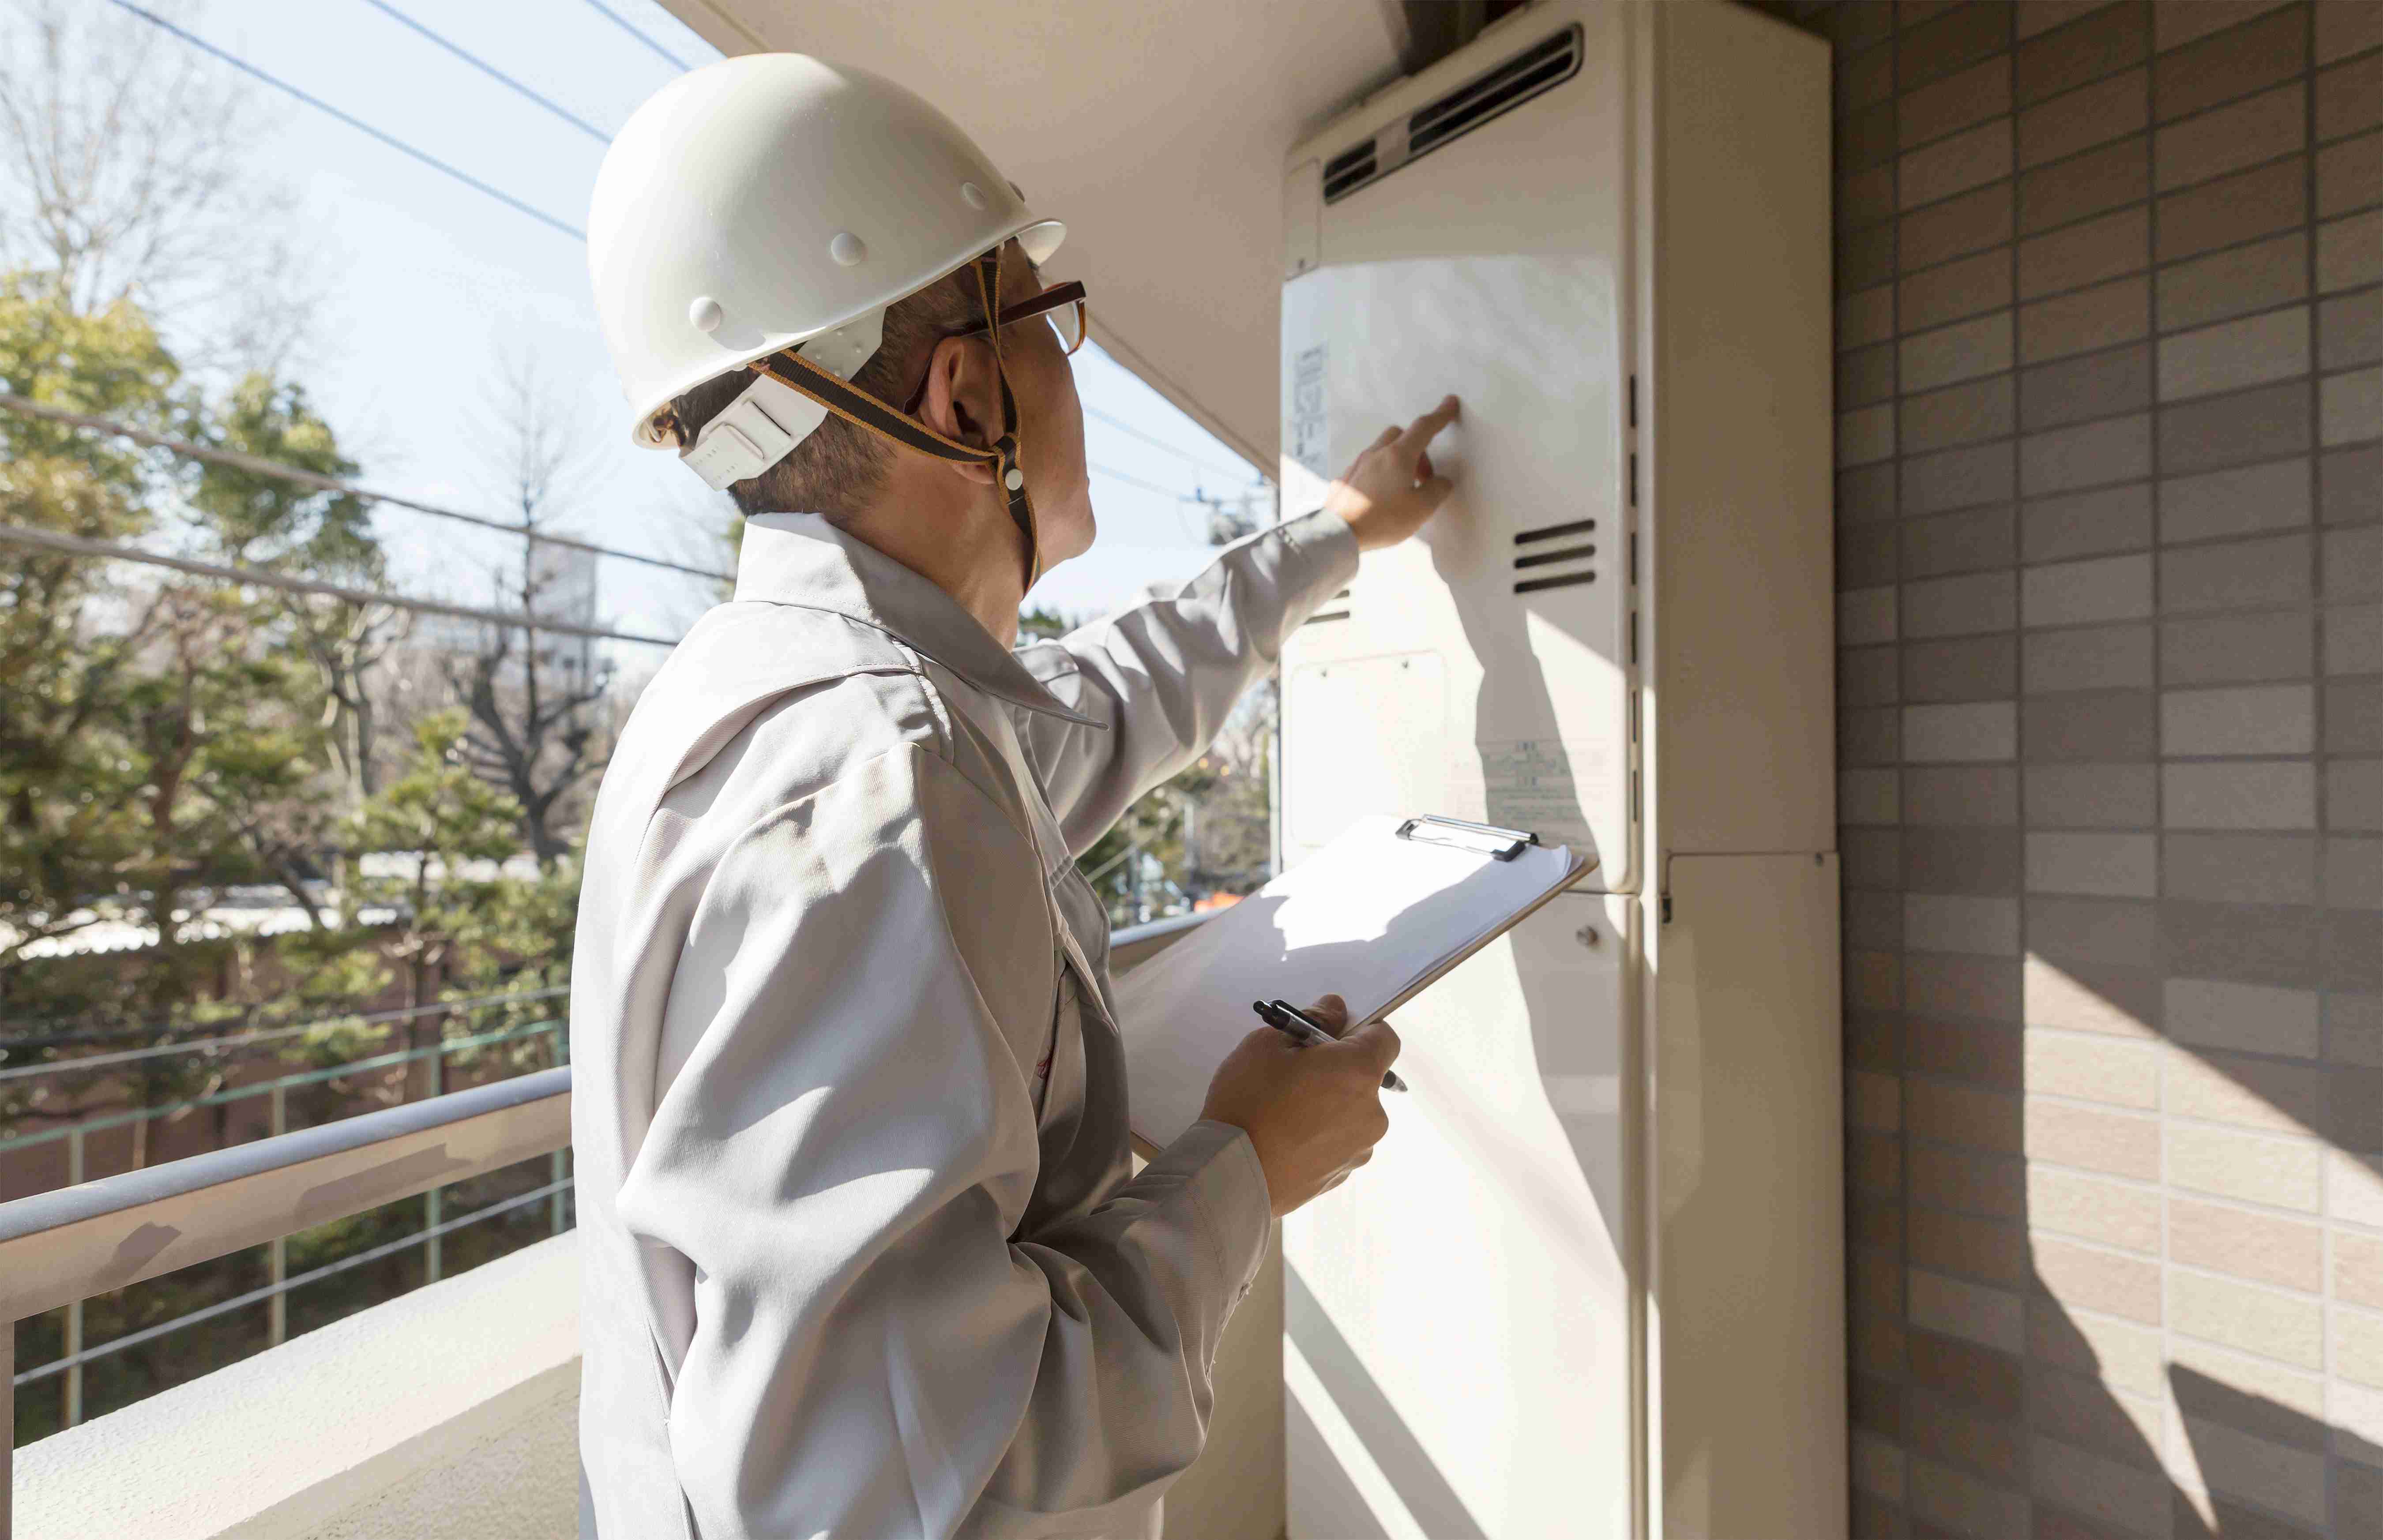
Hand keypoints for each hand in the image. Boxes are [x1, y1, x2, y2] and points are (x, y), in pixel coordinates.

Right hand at [1196, 993, 1400, 1215]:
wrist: (1230, 1174)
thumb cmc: (1247, 1102)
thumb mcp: (1267, 1044)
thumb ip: (1311, 1021)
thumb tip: (1335, 1010)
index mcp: (1359, 1073)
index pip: (1385, 1039)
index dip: (1360, 1031)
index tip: (1328, 1035)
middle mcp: (1372, 1113)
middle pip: (1365, 1078)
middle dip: (1337, 1070)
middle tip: (1293, 1074)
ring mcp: (1360, 1149)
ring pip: (1351, 1112)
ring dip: (1329, 1105)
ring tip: (1284, 1112)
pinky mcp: (1342, 1175)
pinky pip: (1338, 1142)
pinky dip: (1320, 1135)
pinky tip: (1285, 1138)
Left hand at [1324, 395, 1461, 551]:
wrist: (1338, 533)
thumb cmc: (1382, 520)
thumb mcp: (1421, 509)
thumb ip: (1437, 490)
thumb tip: (1441, 482)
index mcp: (1398, 456)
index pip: (1424, 428)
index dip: (1440, 416)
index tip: (1449, 404)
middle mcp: (1376, 454)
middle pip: (1401, 436)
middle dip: (1418, 449)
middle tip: (1424, 476)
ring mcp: (1358, 464)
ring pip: (1383, 449)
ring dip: (1399, 461)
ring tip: (1403, 488)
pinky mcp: (1347, 477)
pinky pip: (1369, 465)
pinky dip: (1381, 472)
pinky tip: (1382, 495)